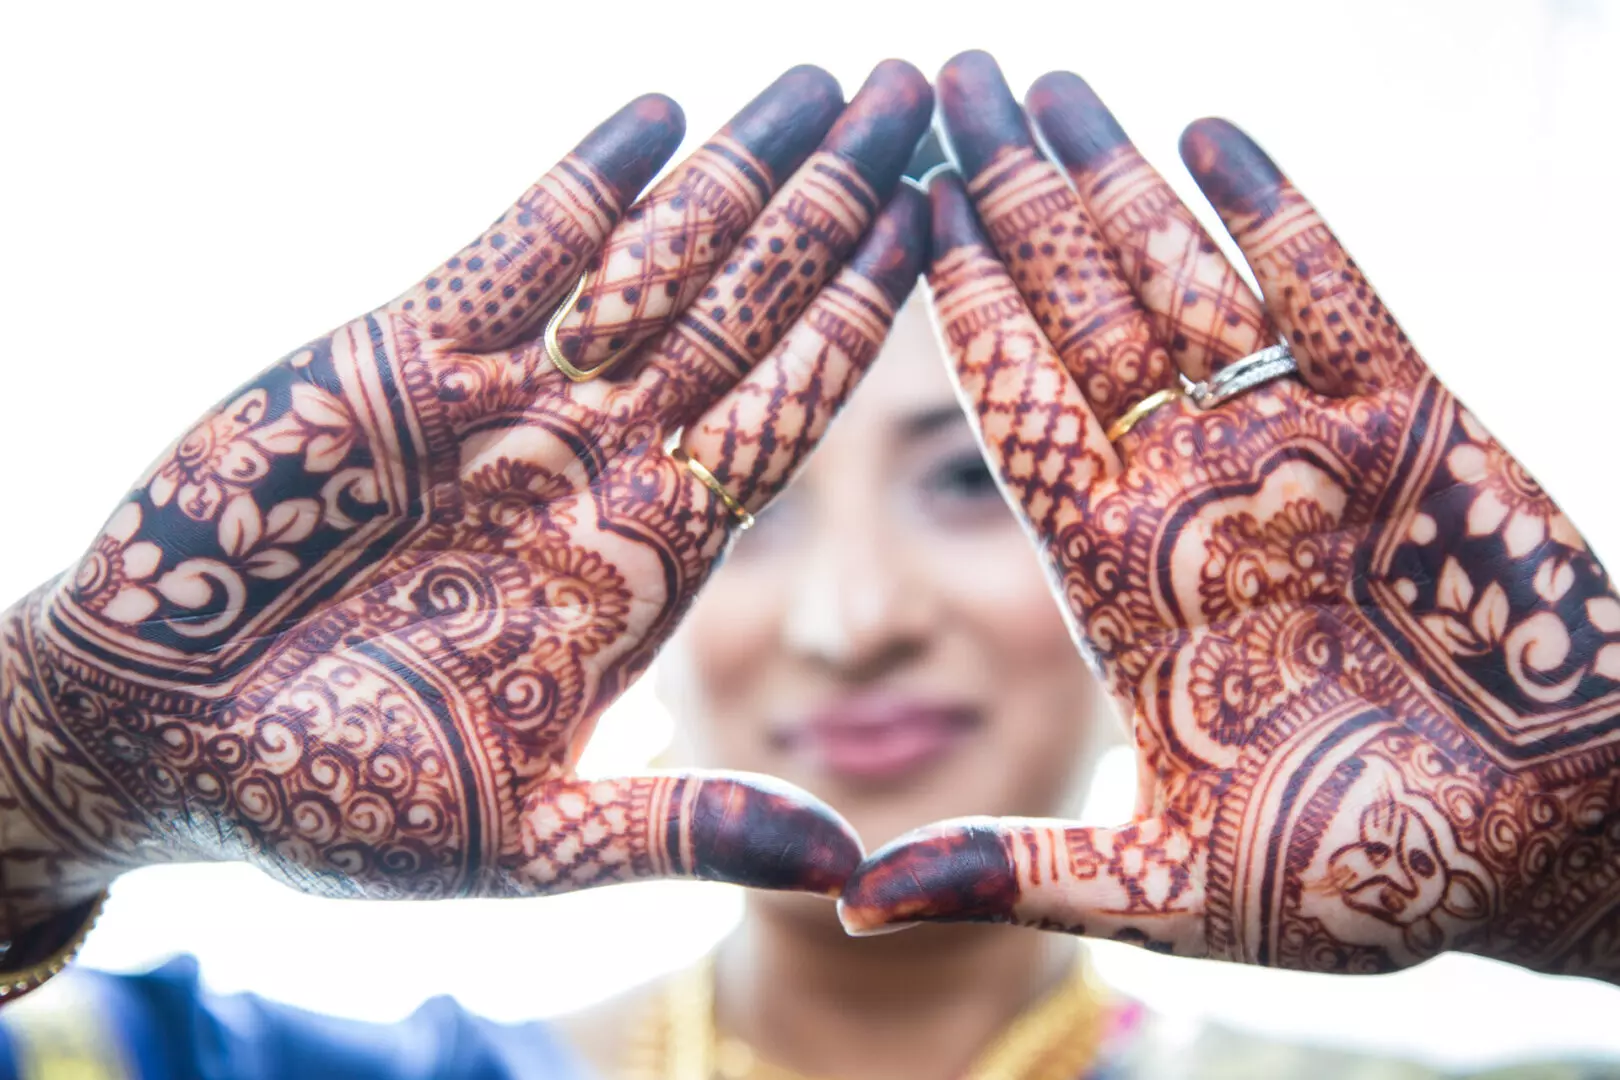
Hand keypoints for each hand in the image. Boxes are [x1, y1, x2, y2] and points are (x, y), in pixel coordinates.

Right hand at [0, 62, 930, 935]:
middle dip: (831, 206)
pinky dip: (581, 185)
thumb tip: (848, 874)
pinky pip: (509, 253)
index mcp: (642, 563)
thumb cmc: (331, 805)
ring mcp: (503, 402)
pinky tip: (660, 116)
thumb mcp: (523, 838)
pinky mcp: (396, 358)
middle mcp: (593, 463)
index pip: (788, 415)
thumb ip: (681, 830)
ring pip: (646, 263)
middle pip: (745, 310)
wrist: (159, 742)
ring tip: (820, 79)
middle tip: (915, 99)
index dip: (864, 321)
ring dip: (734, 171)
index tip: (941, 229)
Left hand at [839, 52, 1619, 980]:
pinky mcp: (1411, 421)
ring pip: (1187, 286)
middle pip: (1076, 320)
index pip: (1011, 416)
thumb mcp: (1169, 885)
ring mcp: (1292, 446)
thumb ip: (1015, 873)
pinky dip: (1280, 215)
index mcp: (1116, 579)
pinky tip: (1210, 134)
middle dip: (1013, 203)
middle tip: (945, 87)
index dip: (954, 312)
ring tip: (1048, 83)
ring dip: (1120, 184)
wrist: (1548, 848)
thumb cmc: (1366, 877)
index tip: (892, 208)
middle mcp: (1187, 491)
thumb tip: (847, 907)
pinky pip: (1334, 295)